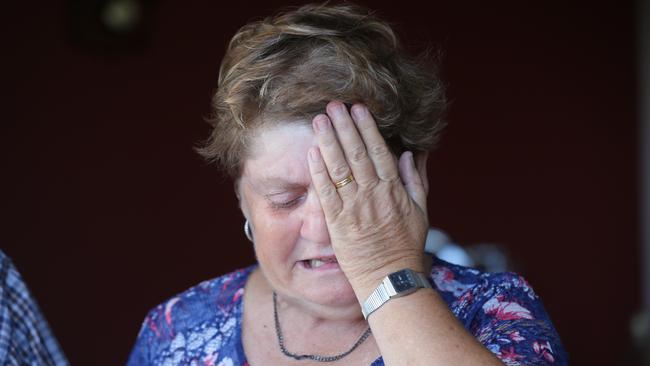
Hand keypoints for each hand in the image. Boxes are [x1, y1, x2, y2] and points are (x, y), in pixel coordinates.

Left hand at [307, 101, 429, 298]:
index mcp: (394, 190)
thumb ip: (415, 180)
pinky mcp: (337, 222)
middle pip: (356, 153)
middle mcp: (373, 195)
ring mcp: (354, 208)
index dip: (366, 128)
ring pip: (340, 168)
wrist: (390, 278)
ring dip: (328, 141)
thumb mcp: (421, 211)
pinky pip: (326, 192)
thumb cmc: (406, 245)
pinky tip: (312, 152)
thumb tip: (410, 153)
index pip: (378, 151)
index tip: (358, 109)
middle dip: (344, 127)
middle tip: (334, 105)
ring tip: (320, 120)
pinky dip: (319, 171)